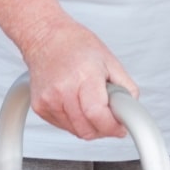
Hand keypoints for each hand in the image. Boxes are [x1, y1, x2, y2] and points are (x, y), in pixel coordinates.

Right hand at [23, 19, 138, 140]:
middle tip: (109, 115)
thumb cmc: (76, 45)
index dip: (112, 126)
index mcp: (84, 76)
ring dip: (89, 125)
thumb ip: (126, 88)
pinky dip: (74, 121)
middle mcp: (63, 89)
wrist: (45, 38)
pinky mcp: (40, 107)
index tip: (120, 127)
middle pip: (87, 130)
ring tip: (90, 102)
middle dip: (104, 128)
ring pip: (76, 131)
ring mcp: (48, 100)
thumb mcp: (110, 61)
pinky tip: (75, 103)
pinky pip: (64, 127)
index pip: (97, 114)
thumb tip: (130, 112)